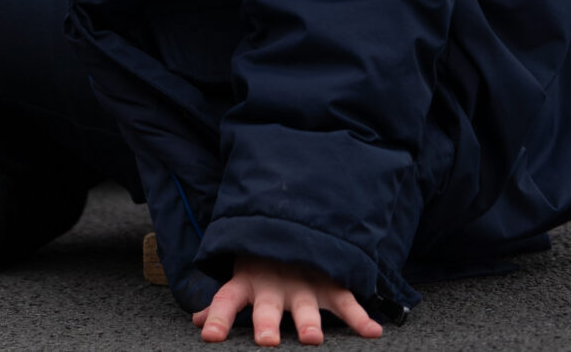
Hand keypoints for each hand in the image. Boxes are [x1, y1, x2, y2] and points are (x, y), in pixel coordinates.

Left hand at [194, 257, 381, 345]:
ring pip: (305, 307)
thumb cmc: (263, 267)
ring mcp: (303, 286)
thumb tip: (198, 322)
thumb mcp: (241, 282)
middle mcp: (274, 287)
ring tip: (312, 338)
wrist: (294, 230)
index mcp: (248, 285)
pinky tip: (373, 331)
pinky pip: (346, 302)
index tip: (209, 336)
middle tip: (267, 341)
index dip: (218, 317)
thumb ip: (221, 305)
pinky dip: (360, 317)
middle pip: (267, 307)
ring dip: (308, 322)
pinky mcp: (330, 286)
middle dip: (266, 324)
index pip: (227, 300)